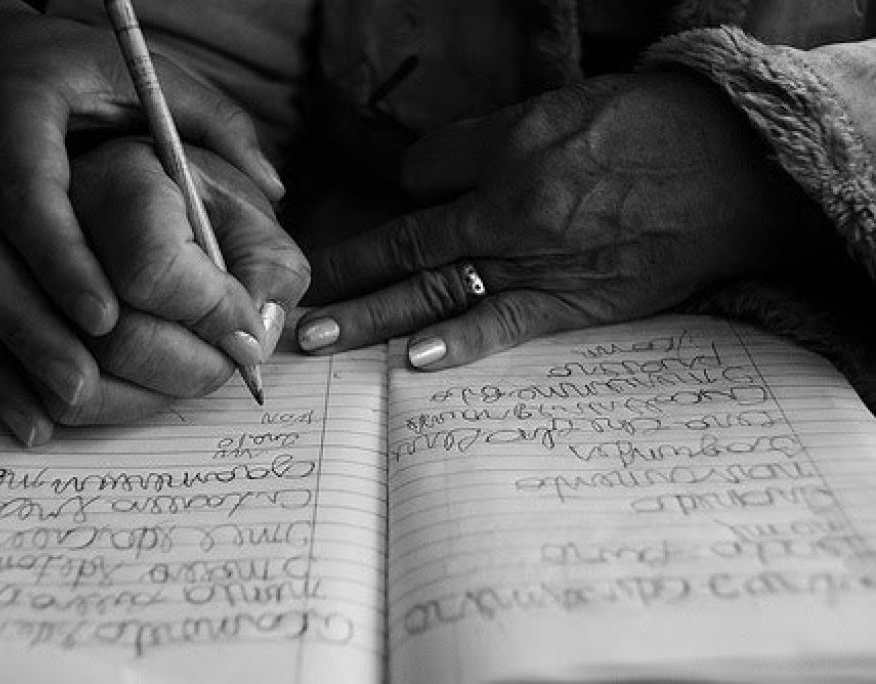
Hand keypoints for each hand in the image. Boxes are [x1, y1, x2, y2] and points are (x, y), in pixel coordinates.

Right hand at [0, 7, 285, 443]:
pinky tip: (33, 422)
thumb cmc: (88, 78)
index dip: (68, 260)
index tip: (116, 315)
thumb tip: (275, 188)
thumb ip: (218, 126)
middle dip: (41, 328)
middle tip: (94, 379)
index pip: (33, 194)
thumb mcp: (154, 77)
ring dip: (15, 359)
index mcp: (19, 109)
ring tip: (71, 404)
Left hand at [296, 72, 809, 368]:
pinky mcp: (578, 299)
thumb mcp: (567, 108)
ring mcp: (541, 257)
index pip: (423, 175)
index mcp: (508, 149)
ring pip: (439, 286)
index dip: (402, 195)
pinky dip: (463, 341)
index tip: (389, 221)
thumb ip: (493, 142)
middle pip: (409, 240)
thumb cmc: (652, 128)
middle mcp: (511, 205)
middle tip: (292, 301)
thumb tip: (431, 178)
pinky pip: (511, 323)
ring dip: (373, 315)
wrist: (737, 168)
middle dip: (347, 273)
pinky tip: (415, 360)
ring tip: (319, 339)